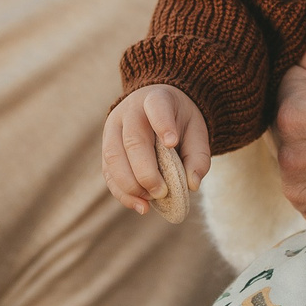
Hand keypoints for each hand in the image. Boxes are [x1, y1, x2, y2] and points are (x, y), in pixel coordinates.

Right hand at [102, 84, 210, 214]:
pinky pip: (108, 172)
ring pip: (113, 157)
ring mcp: (112, 129)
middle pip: (132, 140)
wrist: (155, 109)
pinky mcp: (106, 148)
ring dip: (130, 185)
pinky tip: (140, 206)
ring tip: (150, 201)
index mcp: (156, 99)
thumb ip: (198, 155)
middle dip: (146, 171)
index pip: (156, 107)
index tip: (172, 143)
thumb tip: (192, 184)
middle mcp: (129, 111)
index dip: (163, 124)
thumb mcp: (196, 130)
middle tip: (162, 192)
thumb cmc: (178, 122)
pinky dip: (122, 193)